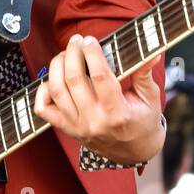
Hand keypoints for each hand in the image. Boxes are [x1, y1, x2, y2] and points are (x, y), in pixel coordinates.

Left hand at [32, 33, 164, 163]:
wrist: (133, 153)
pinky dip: (42, 91)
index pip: (100, 77)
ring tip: (65, 54)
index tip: (90, 40)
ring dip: (57, 67)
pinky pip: (44, 109)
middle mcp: (94, 121)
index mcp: (117, 113)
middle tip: (77, 41)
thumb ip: (145, 74)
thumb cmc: (143, 123)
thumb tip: (151, 53)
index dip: (93, 54)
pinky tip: (53, 78)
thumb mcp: (150, 99)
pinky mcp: (67, 129)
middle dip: (72, 54)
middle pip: (74, 80)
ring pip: (57, 91)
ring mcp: (77, 126)